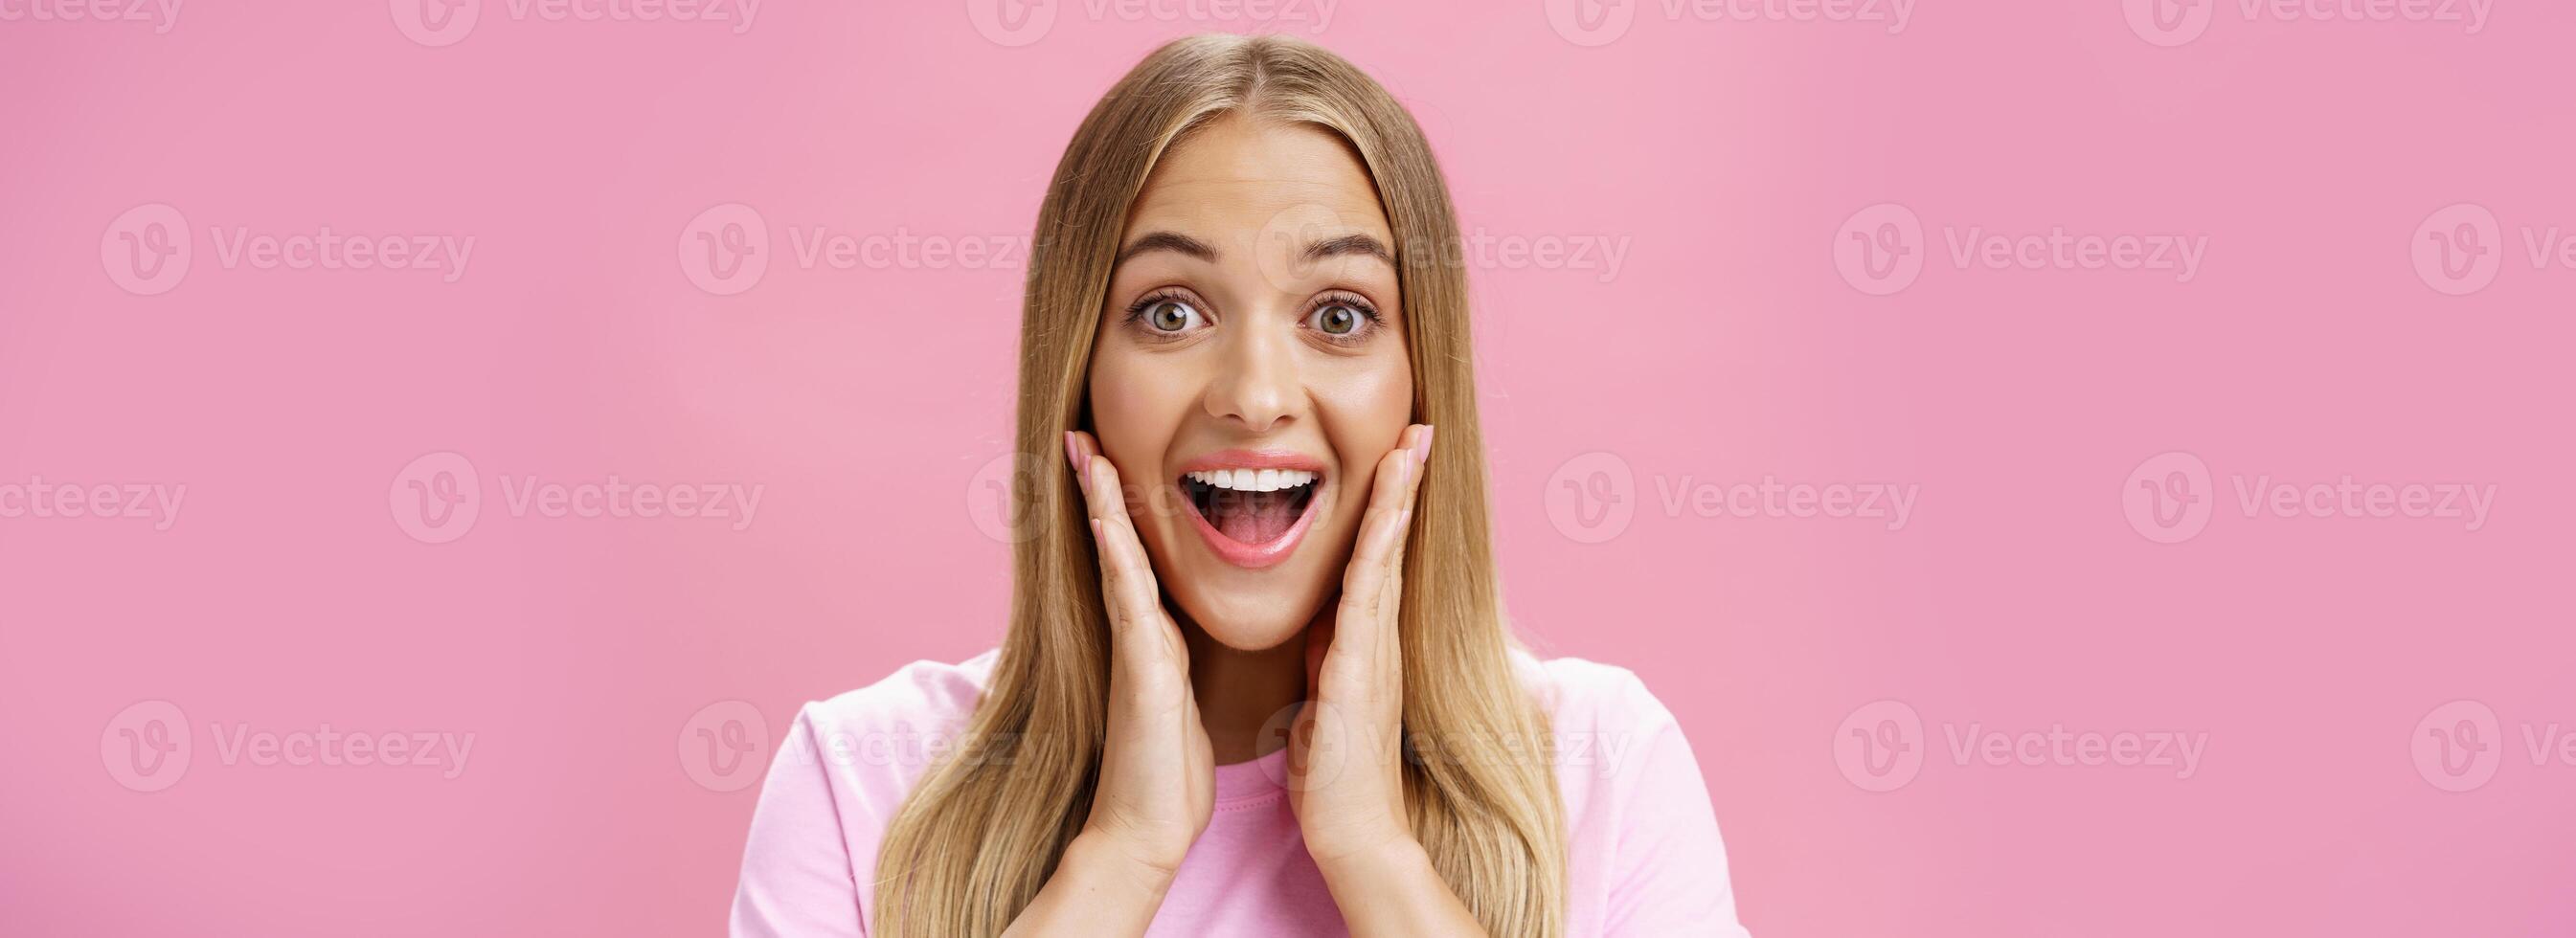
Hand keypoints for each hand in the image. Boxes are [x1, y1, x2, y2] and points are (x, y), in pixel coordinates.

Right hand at [1066, 430, 1214, 882]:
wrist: (1148, 829)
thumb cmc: (1169, 773)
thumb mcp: (1181, 702)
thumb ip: (1177, 665)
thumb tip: (1181, 643)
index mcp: (1156, 637)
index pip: (1139, 558)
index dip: (1127, 509)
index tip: (1113, 460)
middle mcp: (1139, 632)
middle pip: (1117, 545)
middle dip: (1100, 490)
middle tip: (1082, 434)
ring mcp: (1134, 647)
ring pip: (1116, 559)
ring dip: (1101, 505)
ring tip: (1085, 452)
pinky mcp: (1140, 667)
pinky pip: (1127, 598)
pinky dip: (1117, 554)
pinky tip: (1107, 519)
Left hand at [1289, 423, 1431, 869]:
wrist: (1349, 827)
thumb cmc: (1333, 773)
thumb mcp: (1323, 703)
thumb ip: (1326, 665)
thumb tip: (1322, 638)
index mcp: (1362, 641)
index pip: (1373, 560)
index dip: (1384, 509)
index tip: (1393, 461)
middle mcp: (1377, 636)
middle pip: (1390, 544)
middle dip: (1403, 486)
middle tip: (1416, 430)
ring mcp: (1375, 648)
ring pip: (1386, 556)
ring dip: (1399, 500)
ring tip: (1410, 447)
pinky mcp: (1361, 667)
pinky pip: (1369, 593)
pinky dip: (1379, 548)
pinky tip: (1386, 512)